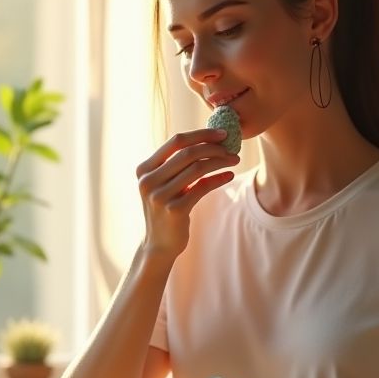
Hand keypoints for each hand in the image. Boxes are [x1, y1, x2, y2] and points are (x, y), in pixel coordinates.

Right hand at [135, 129, 237, 258]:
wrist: (159, 244)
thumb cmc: (165, 209)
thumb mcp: (163, 184)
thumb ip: (175, 164)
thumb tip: (207, 139)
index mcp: (144, 169)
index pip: (175, 141)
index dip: (201, 134)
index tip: (222, 133)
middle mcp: (149, 180)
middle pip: (188, 153)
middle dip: (214, 147)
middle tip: (232, 148)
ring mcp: (160, 196)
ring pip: (197, 168)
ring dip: (219, 162)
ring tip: (234, 161)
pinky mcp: (175, 210)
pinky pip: (202, 187)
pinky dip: (218, 179)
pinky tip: (229, 176)